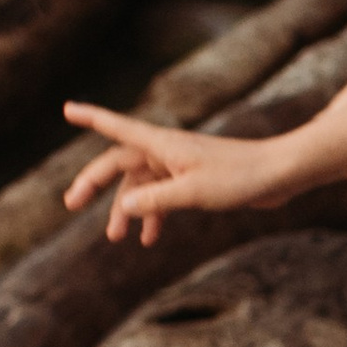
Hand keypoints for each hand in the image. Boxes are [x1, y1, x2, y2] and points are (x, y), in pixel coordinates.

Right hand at [62, 105, 280, 244]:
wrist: (279, 174)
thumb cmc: (239, 177)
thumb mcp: (193, 193)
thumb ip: (155, 201)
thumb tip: (121, 207)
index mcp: (162, 145)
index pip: (117, 128)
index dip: (91, 117)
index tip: (66, 108)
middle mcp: (166, 150)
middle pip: (120, 164)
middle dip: (95, 183)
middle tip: (70, 204)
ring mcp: (179, 165)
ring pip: (141, 185)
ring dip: (126, 210)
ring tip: (115, 238)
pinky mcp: (194, 180)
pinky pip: (163, 196)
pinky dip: (153, 215)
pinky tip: (149, 239)